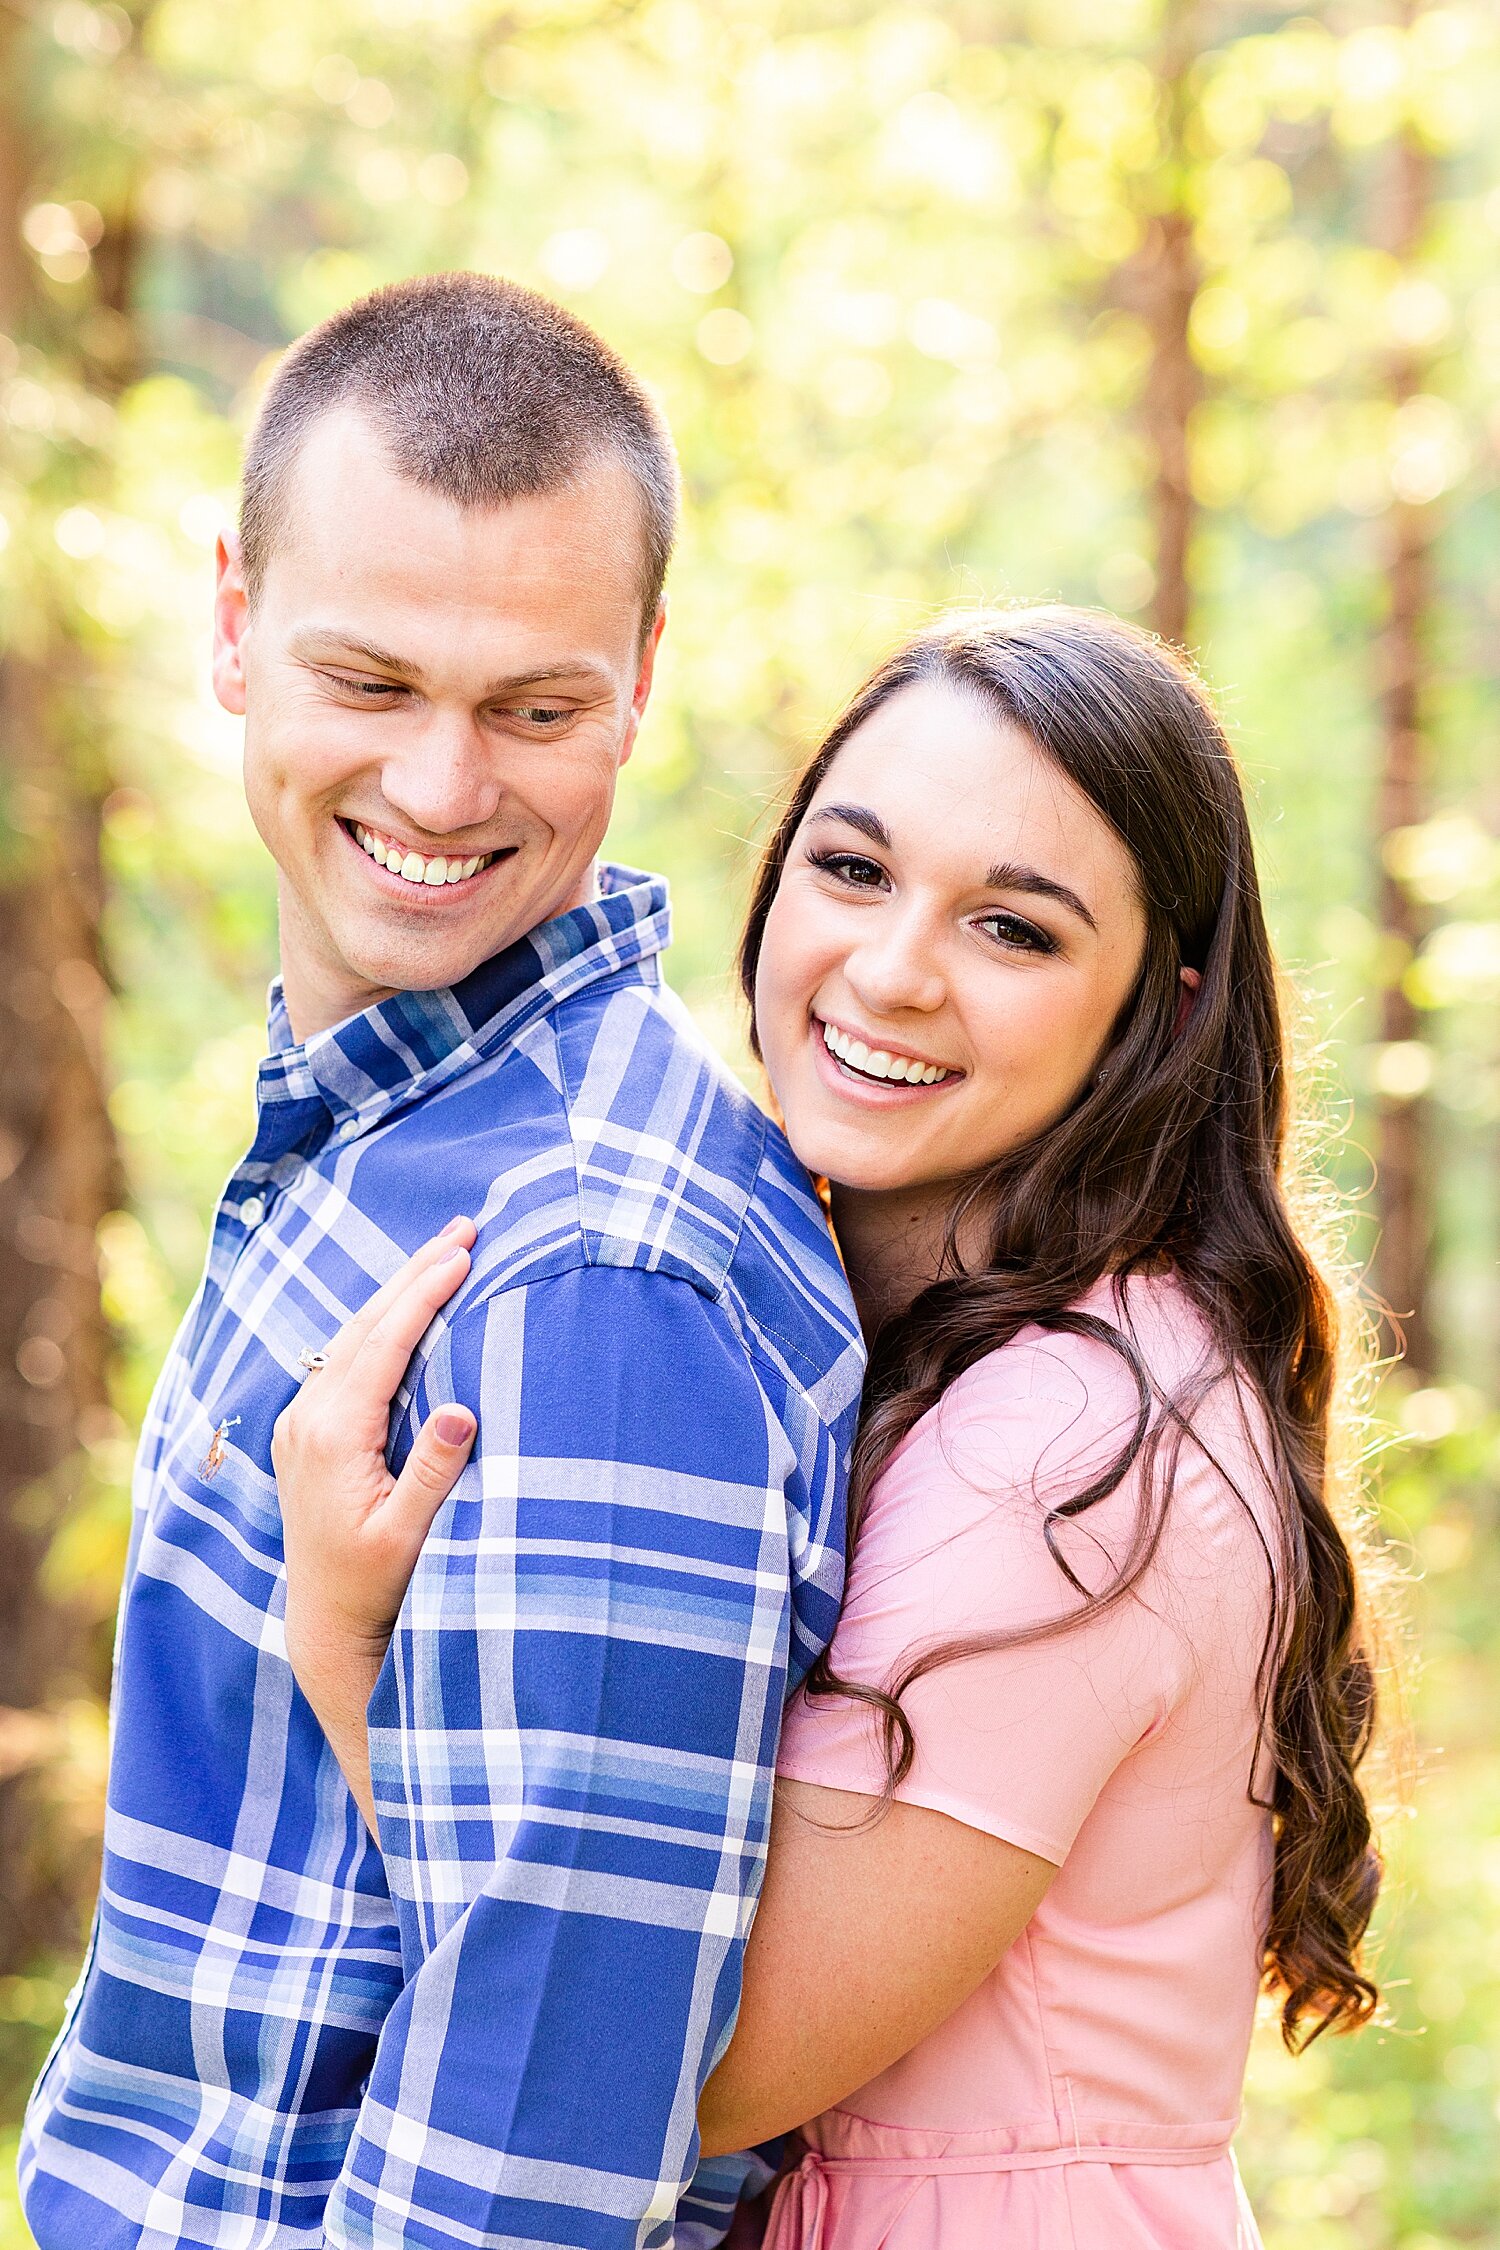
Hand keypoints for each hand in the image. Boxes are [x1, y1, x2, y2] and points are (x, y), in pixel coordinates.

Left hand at [274, 1218, 478, 1823]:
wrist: (326, 1623)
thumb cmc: (376, 1586)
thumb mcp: (409, 1537)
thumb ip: (433, 1474)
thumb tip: (460, 1409)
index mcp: (334, 1435)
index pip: (385, 1343)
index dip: (426, 1294)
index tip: (465, 1252)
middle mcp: (309, 1419)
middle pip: (366, 1324)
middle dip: (416, 1271)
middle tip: (465, 1224)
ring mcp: (302, 1422)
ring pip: (354, 1335)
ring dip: (400, 1290)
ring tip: (445, 1251)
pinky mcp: (306, 1431)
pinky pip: (346, 1356)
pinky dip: (382, 1321)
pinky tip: (406, 1306)